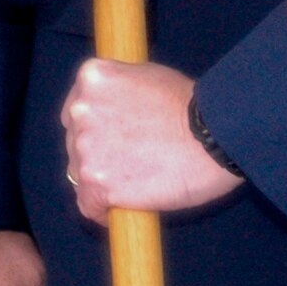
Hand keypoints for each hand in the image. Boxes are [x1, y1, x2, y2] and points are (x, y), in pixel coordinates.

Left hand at [62, 60, 242, 223]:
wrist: (212, 137)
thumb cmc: (190, 104)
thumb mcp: (146, 75)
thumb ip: (118, 90)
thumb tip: (111, 108)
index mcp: (91, 79)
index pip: (75, 111)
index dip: (93, 128)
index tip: (109, 139)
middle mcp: (80, 110)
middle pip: (74, 142)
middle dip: (96, 152)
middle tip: (125, 162)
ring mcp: (86, 148)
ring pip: (79, 173)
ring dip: (99, 180)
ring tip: (130, 184)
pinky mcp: (97, 184)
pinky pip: (88, 205)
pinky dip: (101, 210)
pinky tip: (118, 209)